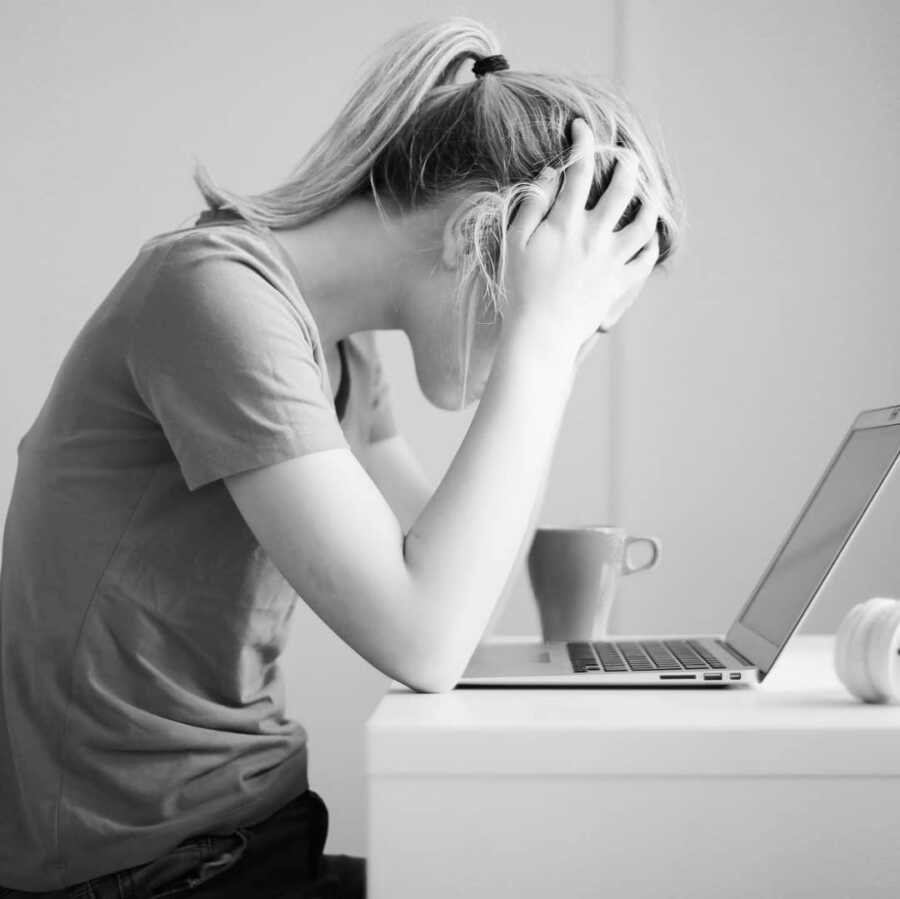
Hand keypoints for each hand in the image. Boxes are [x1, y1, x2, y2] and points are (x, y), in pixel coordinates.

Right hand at [502, 117, 660, 357]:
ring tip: (646, 190)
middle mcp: (595, 235)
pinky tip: (648, 234)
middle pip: (623, 187)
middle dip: (626, 162)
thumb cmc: (520, 290)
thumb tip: (553, 175)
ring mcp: (612, 260)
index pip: (580, 169)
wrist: (541, 335)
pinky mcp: (620, 283)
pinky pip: (646, 258)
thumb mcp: (514, 244)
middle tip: (624, 154)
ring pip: (645, 220)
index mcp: (566, 222)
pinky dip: (651, 242)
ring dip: (649, 199)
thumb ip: (533, 205)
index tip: (581, 127)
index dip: (583, 141)